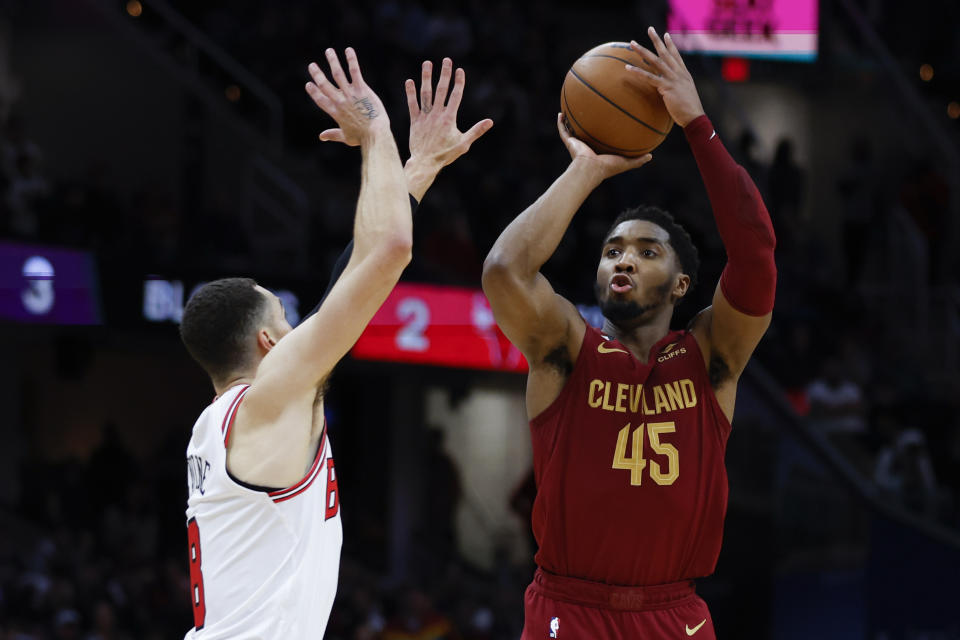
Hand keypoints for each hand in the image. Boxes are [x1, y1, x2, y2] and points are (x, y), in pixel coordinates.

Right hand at [305, 47, 389, 145]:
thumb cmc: (362, 137)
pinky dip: (351, 60)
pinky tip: (348, 50)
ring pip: (338, 74)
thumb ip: (333, 134)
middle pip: (325, 85)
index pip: (320, 99)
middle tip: (311, 66)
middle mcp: (340, 101)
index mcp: (335, 112)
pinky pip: (354, 71)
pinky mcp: (362, 89)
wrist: (375, 133)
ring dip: (332, 61)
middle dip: (317, 74)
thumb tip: (321, 136)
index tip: (309, 84)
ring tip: (329, 51)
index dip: (313, 92)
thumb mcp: (346, 137)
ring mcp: (350, 94)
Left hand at [404, 58, 493, 199]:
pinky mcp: (415, 121)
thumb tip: (490, 122)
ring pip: (426, 93)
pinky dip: (410, 93)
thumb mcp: (464, 144)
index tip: (460, 70)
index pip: (456, 96)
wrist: (425, 163)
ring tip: (427, 63)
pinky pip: (412, 104)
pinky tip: (410, 81)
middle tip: (446, 60)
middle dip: (445, 74)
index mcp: (449, 118)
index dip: (458, 82)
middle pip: (441, 90)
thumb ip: (476, 131)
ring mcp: (425, 117)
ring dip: (427, 77)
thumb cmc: (445, 154)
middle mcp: (437, 114)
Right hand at [557, 113, 651, 181]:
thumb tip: (651, 156)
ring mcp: (577, 143)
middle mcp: (586, 146)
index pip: (600, 140)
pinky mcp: (570, 142)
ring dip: (571, 121)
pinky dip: (560, 122)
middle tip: (590, 113)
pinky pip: (563, 130)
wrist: (590, 169)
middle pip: (585, 133)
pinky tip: (560, 112)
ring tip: (571, 109)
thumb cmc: (607, 168)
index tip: (605, 124)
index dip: (602, 133)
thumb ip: (637, 160)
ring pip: (572, 130)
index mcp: (598, 151)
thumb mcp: (625, 163)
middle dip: (586, 125)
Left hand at [626, 27, 704, 127]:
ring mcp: (672, 79)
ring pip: (655, 61)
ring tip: (632, 43)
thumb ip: (677, 87)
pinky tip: (628, 68)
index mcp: (684, 74)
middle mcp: (678, 73)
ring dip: (642, 51)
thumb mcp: (685, 94)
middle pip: (665, 53)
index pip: (676, 55)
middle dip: (656, 40)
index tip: (666, 34)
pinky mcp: (666, 87)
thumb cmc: (689, 109)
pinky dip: (638, 72)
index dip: (671, 45)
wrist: (694, 116)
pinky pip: (649, 78)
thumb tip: (668, 88)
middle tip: (650, 29)